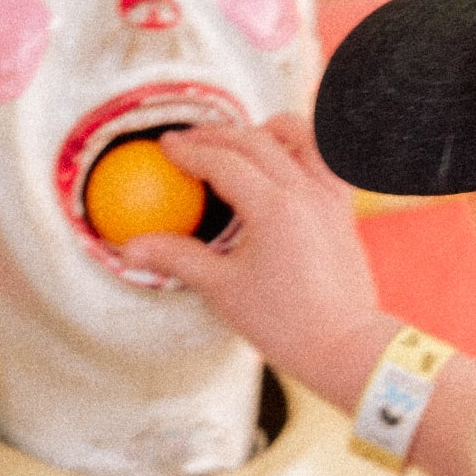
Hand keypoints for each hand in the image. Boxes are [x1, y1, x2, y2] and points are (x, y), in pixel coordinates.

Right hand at [120, 115, 396, 407]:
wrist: (344, 346)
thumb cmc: (286, 324)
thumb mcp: (223, 289)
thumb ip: (177, 258)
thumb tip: (130, 249)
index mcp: (272, 209)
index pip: (222, 162)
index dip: (189, 151)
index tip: (166, 146)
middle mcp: (305, 192)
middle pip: (255, 141)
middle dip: (216, 136)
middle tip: (189, 142)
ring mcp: (330, 197)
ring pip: (302, 136)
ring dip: (267, 129)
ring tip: (243, 139)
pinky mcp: (345, 209)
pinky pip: (330, 159)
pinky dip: (307, 147)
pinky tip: (289, 158)